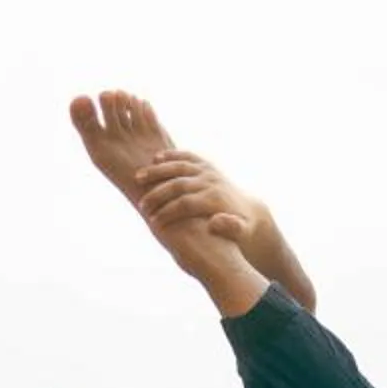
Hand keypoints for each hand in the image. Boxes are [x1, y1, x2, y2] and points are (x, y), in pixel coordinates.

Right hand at [134, 151, 261, 245]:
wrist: (248, 209)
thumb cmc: (240, 226)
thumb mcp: (241, 232)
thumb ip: (231, 228)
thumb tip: (214, 222)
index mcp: (216, 199)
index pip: (186, 204)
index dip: (168, 212)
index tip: (153, 222)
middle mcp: (211, 181)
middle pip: (179, 185)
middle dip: (158, 194)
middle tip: (142, 205)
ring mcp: (208, 170)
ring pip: (180, 166)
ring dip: (158, 171)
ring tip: (138, 177)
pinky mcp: (205, 163)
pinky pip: (187, 155)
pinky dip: (172, 155)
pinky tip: (155, 159)